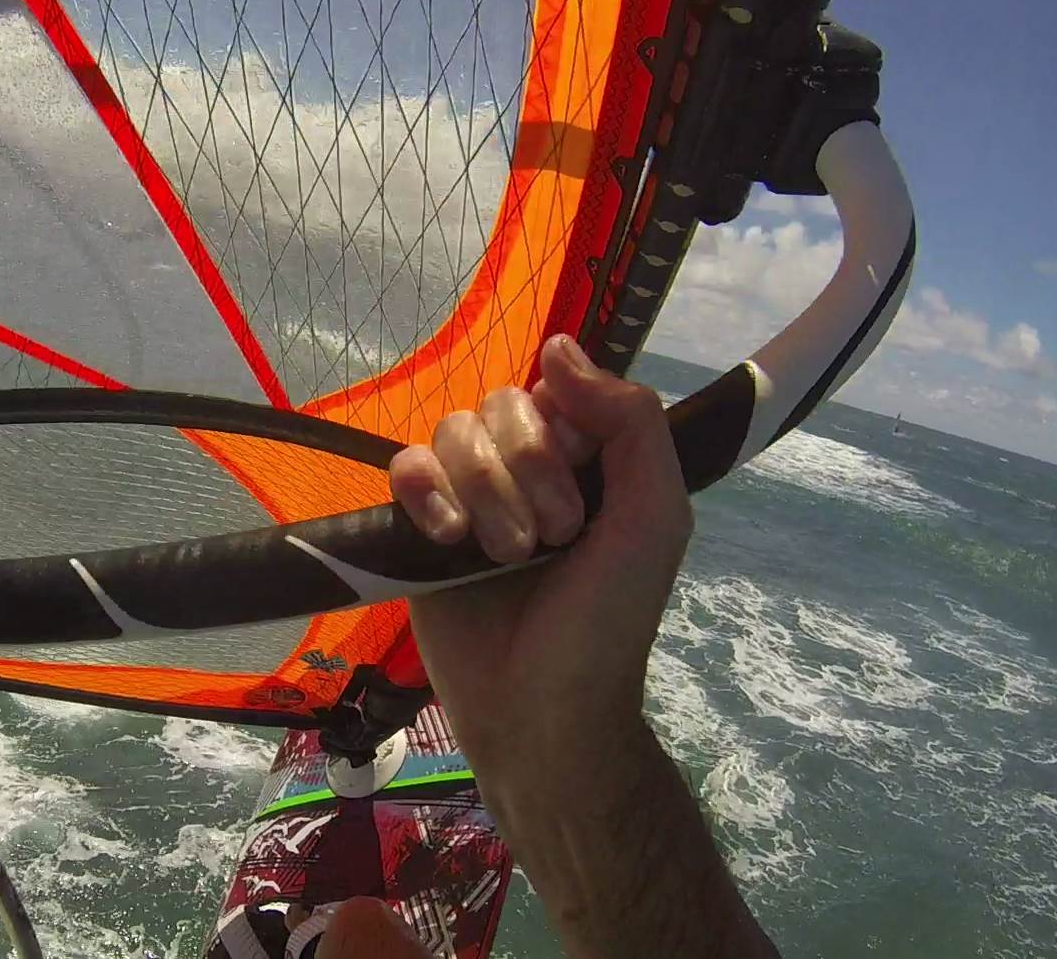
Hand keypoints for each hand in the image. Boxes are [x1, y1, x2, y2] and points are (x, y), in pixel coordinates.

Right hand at [388, 334, 690, 788]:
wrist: (540, 710)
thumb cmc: (606, 621)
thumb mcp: (653, 519)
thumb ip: (630, 423)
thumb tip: (557, 346)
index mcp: (584, 459)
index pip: (554, 391)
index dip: (561, 437)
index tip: (583, 502)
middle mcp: (524, 467)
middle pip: (499, 407)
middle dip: (524, 474)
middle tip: (548, 542)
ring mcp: (466, 495)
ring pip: (451, 433)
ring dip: (481, 494)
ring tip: (501, 557)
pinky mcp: (414, 527)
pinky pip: (403, 467)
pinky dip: (424, 495)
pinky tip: (446, 540)